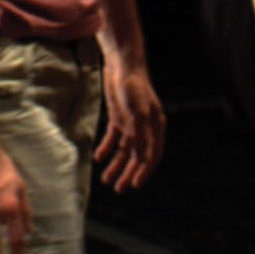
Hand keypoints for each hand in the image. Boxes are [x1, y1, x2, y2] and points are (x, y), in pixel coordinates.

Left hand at [94, 58, 164, 191]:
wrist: (122, 65)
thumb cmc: (133, 87)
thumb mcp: (137, 112)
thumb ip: (139, 135)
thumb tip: (141, 158)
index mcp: (155, 126)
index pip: (152, 154)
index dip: (143, 171)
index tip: (133, 185)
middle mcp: (145, 127)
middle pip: (138, 155)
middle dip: (128, 172)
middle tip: (118, 188)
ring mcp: (132, 123)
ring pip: (124, 149)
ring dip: (116, 164)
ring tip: (106, 179)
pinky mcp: (119, 117)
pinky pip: (113, 138)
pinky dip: (107, 148)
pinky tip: (98, 157)